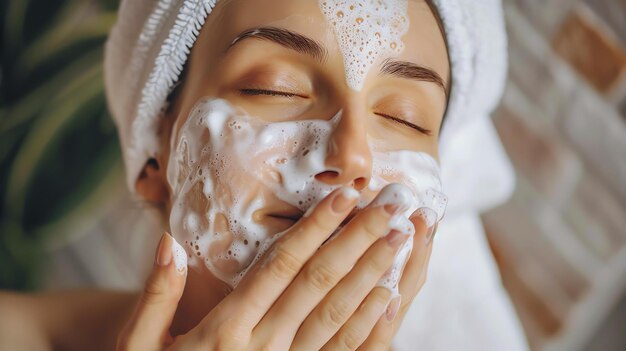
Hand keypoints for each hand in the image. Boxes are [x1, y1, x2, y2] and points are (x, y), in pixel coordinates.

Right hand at [117, 184, 433, 350]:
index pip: (280, 266)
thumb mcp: (138, 346)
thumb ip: (157, 295)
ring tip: (400, 238)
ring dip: (372, 274)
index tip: (343, 196)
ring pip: (338, 315)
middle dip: (358, 240)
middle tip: (391, 205)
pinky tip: (390, 295)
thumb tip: (168, 241)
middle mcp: (263, 347)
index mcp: (226, 329)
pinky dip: (369, 323)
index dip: (315, 228)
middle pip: (319, 283)